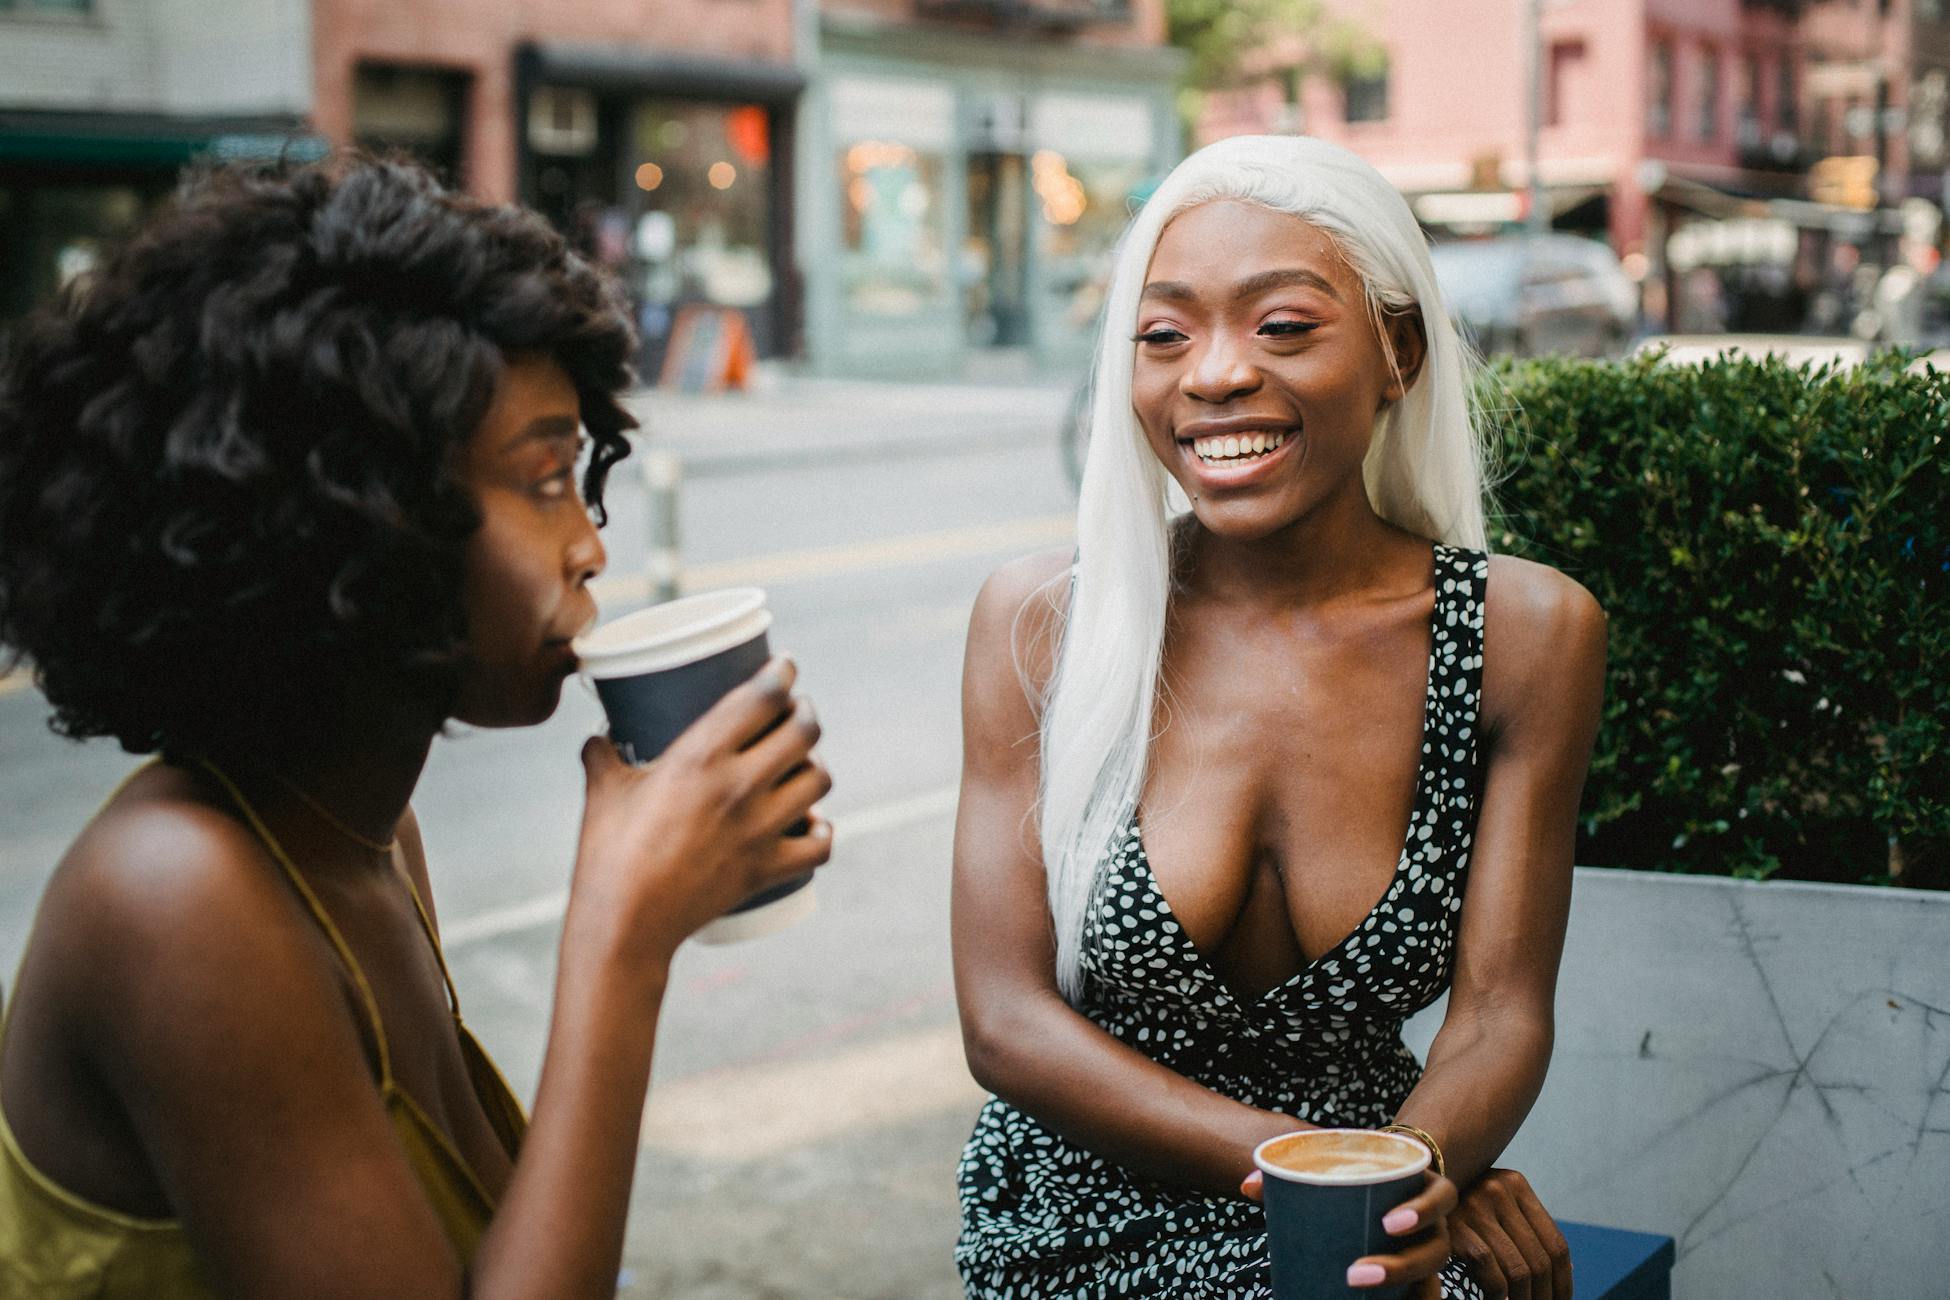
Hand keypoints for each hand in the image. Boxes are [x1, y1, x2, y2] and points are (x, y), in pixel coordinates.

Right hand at [572, 656, 832, 958]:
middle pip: (804, 732)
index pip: (763, 698)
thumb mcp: (603, 792)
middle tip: (797, 711)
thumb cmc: (608, 853)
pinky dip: (821, 831)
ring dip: (815, 765)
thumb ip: (602, 756)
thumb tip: (598, 737)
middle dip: (806, 713)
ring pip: (819, 781)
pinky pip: (819, 844)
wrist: (625, 925)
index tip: (787, 667)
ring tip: (802, 762)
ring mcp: (760, 830)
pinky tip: (812, 823)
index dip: (784, 674)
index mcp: (700, 757)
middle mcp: (740, 787)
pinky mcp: (768, 869)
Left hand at [1241, 1168, 1456, 1299]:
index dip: (1422, 1210)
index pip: (1441, 1197)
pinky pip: (1423, 1296)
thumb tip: (1248, 1187)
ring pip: (1431, 1280)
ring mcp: (1430, 1253)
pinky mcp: (1419, 1277)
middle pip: (1436, 1250)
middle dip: (1401, 1266)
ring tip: (1358, 1288)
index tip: (1387, 1222)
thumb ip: (1294, 1171)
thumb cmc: (1360, 1173)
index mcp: (1425, 1188)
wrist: (1385, 1181)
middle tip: (1357, 1272)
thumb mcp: (1339, 1164)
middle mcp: (1435, 1225)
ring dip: (1401, 1290)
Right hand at [1448, 1168, 1571, 1299]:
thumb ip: (1518, 1228)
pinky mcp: (1455, 1227)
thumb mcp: (1488, 1206)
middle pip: (1540, 1260)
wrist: (1397, 1182)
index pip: (1556, 1244)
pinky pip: (1491, 1273)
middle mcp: (1499, 1190)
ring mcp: (1475, 1206)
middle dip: (1545, 1298)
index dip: (1564, 1283)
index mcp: (1515, 1184)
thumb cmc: (1447, 1204)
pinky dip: (1500, 1298)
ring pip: (1519, 1270)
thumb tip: (1564, 1271)